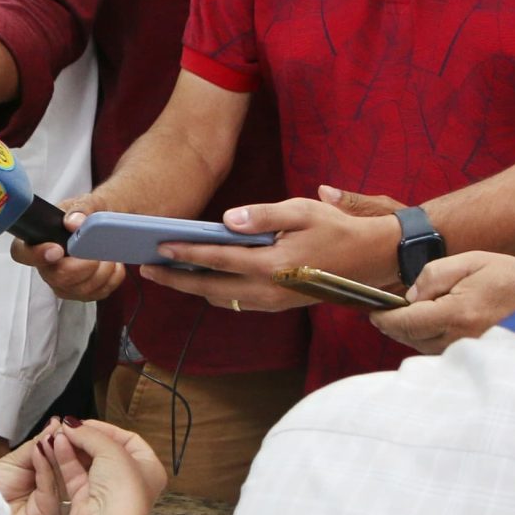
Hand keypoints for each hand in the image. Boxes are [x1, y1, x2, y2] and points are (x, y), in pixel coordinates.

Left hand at [0, 422, 73, 514]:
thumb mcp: (19, 459)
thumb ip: (40, 443)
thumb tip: (57, 424)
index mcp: (56, 484)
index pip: (74, 465)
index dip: (75, 446)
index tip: (73, 427)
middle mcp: (59, 499)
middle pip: (73, 473)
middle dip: (68, 448)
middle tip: (65, 429)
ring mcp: (56, 511)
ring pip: (64, 481)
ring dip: (56, 456)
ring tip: (51, 438)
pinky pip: (51, 492)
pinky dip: (45, 470)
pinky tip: (39, 452)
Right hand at [12, 195, 127, 303]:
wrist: (103, 227)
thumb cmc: (85, 215)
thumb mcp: (85, 203)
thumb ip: (80, 209)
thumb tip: (74, 222)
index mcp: (37, 241)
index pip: (22, 253)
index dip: (37, 255)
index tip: (58, 250)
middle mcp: (46, 267)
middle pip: (58, 277)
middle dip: (85, 265)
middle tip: (98, 251)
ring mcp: (63, 284)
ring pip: (82, 289)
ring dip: (102, 270)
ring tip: (108, 253)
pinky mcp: (81, 293)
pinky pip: (99, 293)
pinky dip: (112, 277)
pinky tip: (112, 263)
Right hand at [42, 420, 163, 514]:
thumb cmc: (123, 491)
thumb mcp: (112, 452)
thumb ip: (91, 435)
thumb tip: (72, 424)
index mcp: (147, 467)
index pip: (127, 439)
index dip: (106, 428)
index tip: (85, 422)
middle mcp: (128, 478)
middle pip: (104, 449)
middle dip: (85, 437)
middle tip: (67, 426)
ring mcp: (106, 488)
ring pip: (86, 460)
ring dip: (73, 445)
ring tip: (58, 433)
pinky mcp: (85, 496)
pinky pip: (74, 472)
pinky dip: (65, 458)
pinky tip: (56, 444)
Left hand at [142, 186, 405, 311]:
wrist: (367, 260)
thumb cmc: (335, 229)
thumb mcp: (302, 210)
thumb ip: (264, 215)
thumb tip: (229, 219)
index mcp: (272, 265)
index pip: (218, 259)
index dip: (185, 252)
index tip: (159, 247)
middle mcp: (267, 289)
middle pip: (209, 287)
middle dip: (175, 279)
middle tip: (146, 270)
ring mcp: (271, 301)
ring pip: (220, 298)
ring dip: (191, 287)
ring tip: (166, 273)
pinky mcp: (275, 305)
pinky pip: (235, 301)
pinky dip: (213, 291)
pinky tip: (201, 278)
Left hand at [374, 251, 514, 355]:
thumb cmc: (510, 277)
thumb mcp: (472, 262)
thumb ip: (436, 275)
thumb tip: (410, 295)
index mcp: (456, 313)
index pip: (406, 323)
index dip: (384, 319)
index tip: (373, 312)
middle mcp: (459, 338)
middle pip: (411, 339)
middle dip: (394, 326)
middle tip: (384, 314)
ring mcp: (468, 351)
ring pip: (425, 348)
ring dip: (411, 334)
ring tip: (407, 317)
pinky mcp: (476, 356)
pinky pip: (442, 352)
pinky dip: (430, 341)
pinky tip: (432, 326)